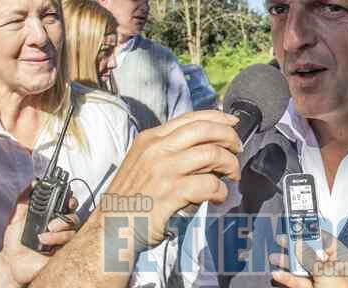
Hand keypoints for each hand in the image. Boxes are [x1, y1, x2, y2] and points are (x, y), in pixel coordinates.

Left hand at [0, 186, 78, 284]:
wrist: (10, 262)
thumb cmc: (14, 241)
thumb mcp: (16, 217)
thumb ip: (24, 199)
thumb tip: (33, 183)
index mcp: (52, 216)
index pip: (68, 205)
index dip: (71, 201)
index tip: (67, 200)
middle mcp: (60, 227)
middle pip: (74, 218)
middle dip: (65, 218)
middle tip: (51, 223)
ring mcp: (63, 240)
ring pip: (72, 231)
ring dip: (59, 233)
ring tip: (43, 237)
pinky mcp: (63, 253)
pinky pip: (70, 246)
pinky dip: (58, 242)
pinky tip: (46, 244)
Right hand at [103, 110, 241, 245]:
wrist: (110, 230)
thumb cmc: (131, 200)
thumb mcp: (144, 164)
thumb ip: (170, 151)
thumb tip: (208, 146)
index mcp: (150, 139)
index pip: (191, 118)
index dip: (218, 118)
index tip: (233, 122)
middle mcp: (156, 149)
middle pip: (205, 130)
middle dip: (229, 137)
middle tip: (237, 149)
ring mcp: (163, 170)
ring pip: (211, 155)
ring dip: (230, 164)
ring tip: (232, 175)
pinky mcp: (170, 193)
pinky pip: (209, 184)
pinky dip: (220, 191)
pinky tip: (218, 197)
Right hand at [269, 231, 347, 287]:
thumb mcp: (328, 274)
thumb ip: (312, 258)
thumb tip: (301, 246)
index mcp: (344, 261)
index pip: (326, 241)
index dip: (310, 234)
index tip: (297, 227)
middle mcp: (334, 270)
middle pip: (311, 253)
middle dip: (295, 247)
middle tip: (282, 240)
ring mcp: (323, 282)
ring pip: (303, 268)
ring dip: (288, 262)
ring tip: (275, 257)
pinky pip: (299, 282)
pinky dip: (288, 278)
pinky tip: (279, 273)